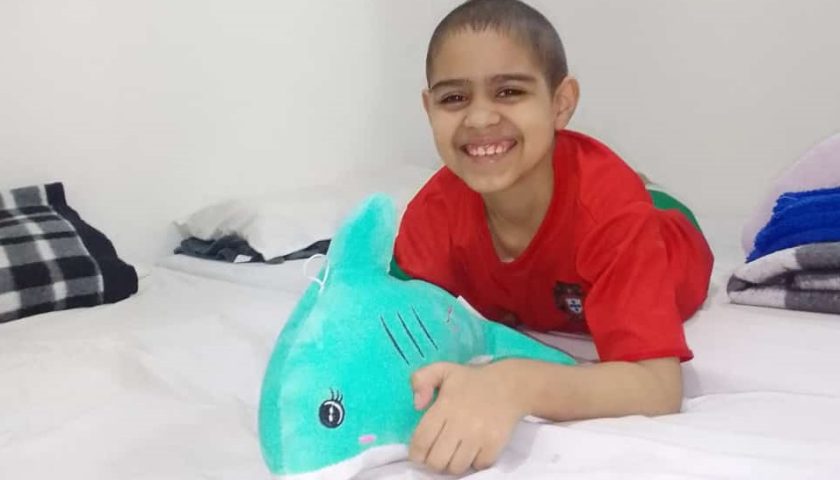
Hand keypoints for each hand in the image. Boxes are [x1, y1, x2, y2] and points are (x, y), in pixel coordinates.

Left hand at [408, 361, 525, 474]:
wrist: (510, 385)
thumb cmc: (472, 380)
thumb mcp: (443, 370)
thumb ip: (421, 379)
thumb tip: (417, 405)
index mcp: (445, 406)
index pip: (421, 441)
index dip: (416, 453)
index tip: (419, 453)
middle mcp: (460, 423)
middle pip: (437, 461)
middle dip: (433, 461)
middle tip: (437, 453)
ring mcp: (479, 436)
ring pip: (456, 468)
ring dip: (453, 464)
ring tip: (454, 453)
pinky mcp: (494, 444)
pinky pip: (478, 466)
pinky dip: (474, 463)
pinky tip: (473, 451)